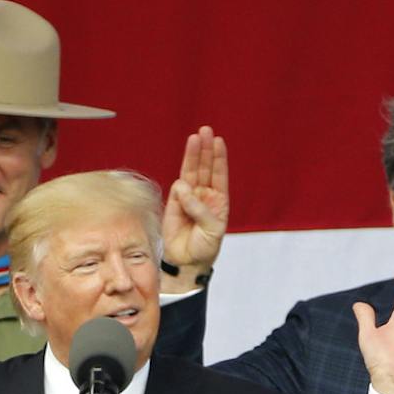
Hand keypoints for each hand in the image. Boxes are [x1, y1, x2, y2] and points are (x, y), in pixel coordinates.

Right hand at [161, 124, 228, 285]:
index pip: (219, 174)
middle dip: (205, 149)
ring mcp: (188, 198)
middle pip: (204, 167)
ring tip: (195, 138)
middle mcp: (204, 196)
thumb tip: (183, 188)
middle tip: (205, 130)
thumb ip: (199, 209)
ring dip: (192, 155)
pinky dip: (181, 187)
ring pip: (190, 172)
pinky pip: (177, 189)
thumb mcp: (212, 229)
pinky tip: (184, 191)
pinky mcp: (174, 203)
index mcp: (219, 201)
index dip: (218, 157)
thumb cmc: (204, 248)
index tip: (218, 141)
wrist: (187, 263)